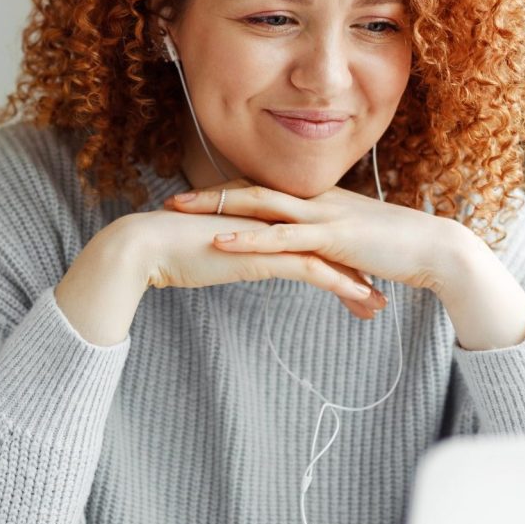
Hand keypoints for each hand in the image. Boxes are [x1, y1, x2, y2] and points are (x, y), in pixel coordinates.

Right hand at [124, 179, 387, 319]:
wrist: (145, 245)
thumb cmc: (169, 250)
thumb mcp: (210, 251)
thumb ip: (229, 251)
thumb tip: (235, 260)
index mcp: (260, 218)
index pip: (307, 235)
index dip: (334, 254)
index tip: (355, 274)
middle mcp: (271, 221)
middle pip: (326, 244)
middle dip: (356, 269)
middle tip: (379, 290)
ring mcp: (270, 236)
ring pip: (327, 257)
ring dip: (357, 282)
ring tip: (378, 305)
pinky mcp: (264, 254)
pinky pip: (313, 270)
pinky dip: (342, 285)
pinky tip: (363, 299)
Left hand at [161, 177, 464, 316]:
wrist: (435, 250)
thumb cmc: (400, 250)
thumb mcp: (357, 247)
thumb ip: (332, 251)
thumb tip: (316, 263)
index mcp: (319, 200)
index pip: (264, 191)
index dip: (228, 195)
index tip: (195, 202)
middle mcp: (315, 200)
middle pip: (251, 189)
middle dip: (209, 195)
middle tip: (171, 202)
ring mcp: (322, 215)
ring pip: (259, 204)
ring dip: (216, 207)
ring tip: (180, 212)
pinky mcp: (331, 237)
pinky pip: (282, 236)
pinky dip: (248, 237)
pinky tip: (220, 242)